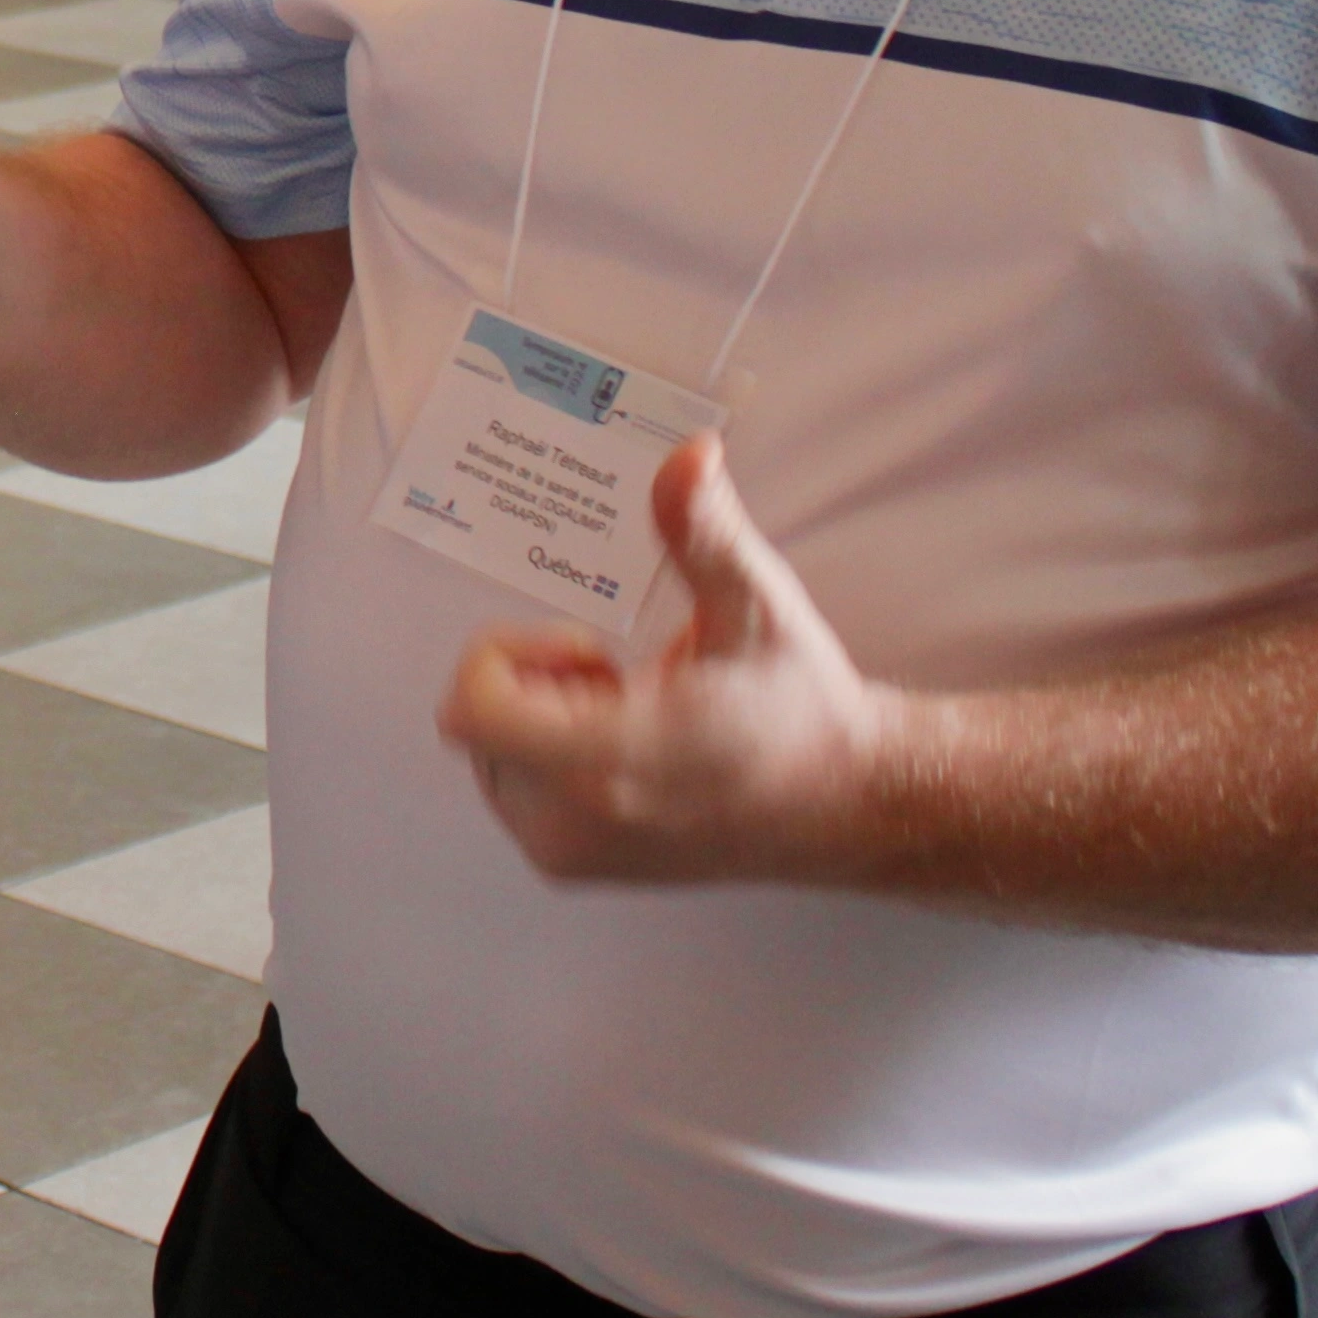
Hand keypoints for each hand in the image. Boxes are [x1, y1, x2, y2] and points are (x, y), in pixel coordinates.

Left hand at [434, 436, 904, 886]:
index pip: (474, 709)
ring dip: (540, 713)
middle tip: (626, 678)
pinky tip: (626, 746)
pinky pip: (509, 784)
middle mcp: (577, 823)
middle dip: (535, 677)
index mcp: (616, 761)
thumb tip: (687, 453)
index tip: (589, 647)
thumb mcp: (756, 606)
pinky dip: (545, 752)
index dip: (509, 654)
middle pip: (477, 717)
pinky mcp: (571, 865)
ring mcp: (569, 853)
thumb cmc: (799, 705)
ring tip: (633, 711)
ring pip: (486, 749)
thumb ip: (706, 533)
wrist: (843, 804)